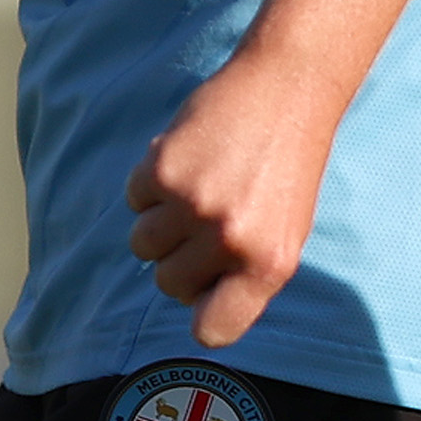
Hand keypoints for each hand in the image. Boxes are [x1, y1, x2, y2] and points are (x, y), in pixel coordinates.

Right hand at [125, 45, 345, 346]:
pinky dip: (150, 183)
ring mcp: (194, 206)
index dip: (201, 313)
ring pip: (142, 245)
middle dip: (177, 259)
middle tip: (204, 223)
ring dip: (158, 221)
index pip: (213, 331)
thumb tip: (191, 305)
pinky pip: (133, 199)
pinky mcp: (163, 170)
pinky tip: (186, 160)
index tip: (204, 291)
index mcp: (269, 265)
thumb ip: (243, 274)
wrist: (287, 89)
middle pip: (167, 284)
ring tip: (196, 188)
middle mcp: (231, 241)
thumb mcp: (286, 234)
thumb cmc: (287, 168)